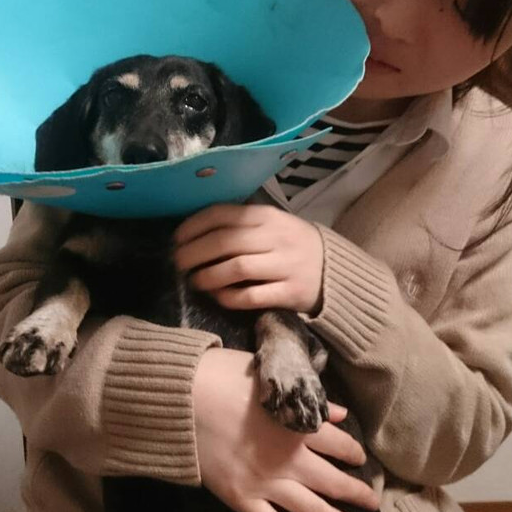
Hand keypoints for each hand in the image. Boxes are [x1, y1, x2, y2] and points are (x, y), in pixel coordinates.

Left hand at [174, 204, 323, 314]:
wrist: (335, 272)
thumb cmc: (291, 246)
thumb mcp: (271, 225)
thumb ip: (240, 224)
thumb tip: (193, 231)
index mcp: (267, 216)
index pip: (222, 214)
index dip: (193, 226)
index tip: (177, 239)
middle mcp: (275, 237)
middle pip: (224, 241)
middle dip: (194, 253)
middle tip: (179, 263)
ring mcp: (284, 265)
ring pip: (235, 268)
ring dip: (208, 276)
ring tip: (195, 281)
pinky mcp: (290, 293)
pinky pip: (250, 296)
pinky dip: (228, 297)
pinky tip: (218, 296)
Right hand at [193, 349, 378, 511]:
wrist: (179, 398)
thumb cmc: (221, 376)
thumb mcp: (268, 376)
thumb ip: (305, 396)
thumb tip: (337, 413)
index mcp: (297, 425)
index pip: (340, 444)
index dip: (353, 452)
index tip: (358, 458)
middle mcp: (289, 459)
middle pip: (335, 482)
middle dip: (358, 494)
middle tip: (374, 502)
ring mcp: (266, 484)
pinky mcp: (243, 501)